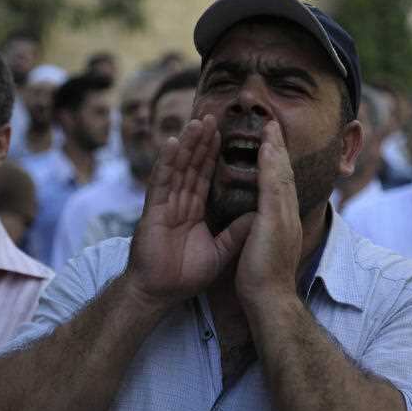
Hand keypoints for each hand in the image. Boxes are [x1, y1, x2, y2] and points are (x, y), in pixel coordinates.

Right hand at [126, 115, 253, 309]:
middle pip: (192, 166)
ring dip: (188, 144)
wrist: (160, 294)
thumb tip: (257, 215)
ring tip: (197, 121)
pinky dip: (166, 162)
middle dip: (201, 142)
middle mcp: (179, 203)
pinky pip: (161, 183)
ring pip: (178, 168)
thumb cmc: (186, 276)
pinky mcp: (154, 211)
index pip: (206, 177)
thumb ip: (236, 233)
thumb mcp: (221, 252)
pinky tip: (173, 143)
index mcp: (194, 211)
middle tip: (212, 116)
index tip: (223, 134)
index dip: (213, 155)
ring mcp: (165, 205)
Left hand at [235, 120, 302, 309]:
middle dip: (279, 150)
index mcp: (284, 222)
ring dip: (276, 149)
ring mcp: (285, 217)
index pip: (280, 187)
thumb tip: (258, 226)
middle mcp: (289, 215)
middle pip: (285, 176)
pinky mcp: (276, 220)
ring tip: (271, 127)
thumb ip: (263, 234)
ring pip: (282, 176)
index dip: (276, 166)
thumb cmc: (263, 281)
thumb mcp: (264, 250)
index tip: (271, 146)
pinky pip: (273, 187)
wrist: (270, 301)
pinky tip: (267, 148)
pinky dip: (271, 165)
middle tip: (274, 126)